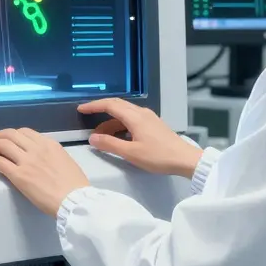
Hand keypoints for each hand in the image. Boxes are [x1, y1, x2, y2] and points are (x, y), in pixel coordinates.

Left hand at [0, 128, 90, 216]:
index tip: (5, 138)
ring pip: (2, 145)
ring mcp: (27, 161)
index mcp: (49, 144)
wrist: (74, 199)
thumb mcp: (64, 160)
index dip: (11, 133)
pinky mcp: (19, 175)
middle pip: (10, 134)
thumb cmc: (74, 185)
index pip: (25, 132)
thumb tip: (40, 157)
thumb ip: (51, 155)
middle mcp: (37, 148)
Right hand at [78, 98, 203, 178]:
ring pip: (125, 114)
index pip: (110, 105)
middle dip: (101, 111)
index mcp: (135, 117)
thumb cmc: (158, 156)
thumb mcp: (131, 153)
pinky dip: (121, 125)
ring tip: (101, 136)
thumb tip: (93, 138)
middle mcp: (142, 113)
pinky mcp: (153, 125)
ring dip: (111, 122)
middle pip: (117, 105)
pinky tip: (118, 137)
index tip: (81, 109)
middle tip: (87, 117)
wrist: (185, 159)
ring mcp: (149, 118)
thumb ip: (110, 144)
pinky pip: (132, 119)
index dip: (94, 106)